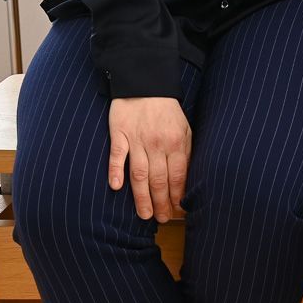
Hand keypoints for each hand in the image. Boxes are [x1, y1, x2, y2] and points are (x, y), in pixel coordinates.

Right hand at [108, 96, 190, 221]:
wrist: (145, 82)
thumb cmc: (167, 110)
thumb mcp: (184, 128)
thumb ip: (185, 152)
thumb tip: (186, 178)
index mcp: (176, 143)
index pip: (178, 176)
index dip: (178, 196)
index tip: (178, 212)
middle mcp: (157, 144)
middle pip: (159, 180)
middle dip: (161, 203)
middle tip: (161, 219)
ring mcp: (137, 139)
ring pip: (139, 174)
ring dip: (141, 196)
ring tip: (144, 215)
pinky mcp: (120, 133)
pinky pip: (117, 155)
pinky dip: (116, 170)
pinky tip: (116, 187)